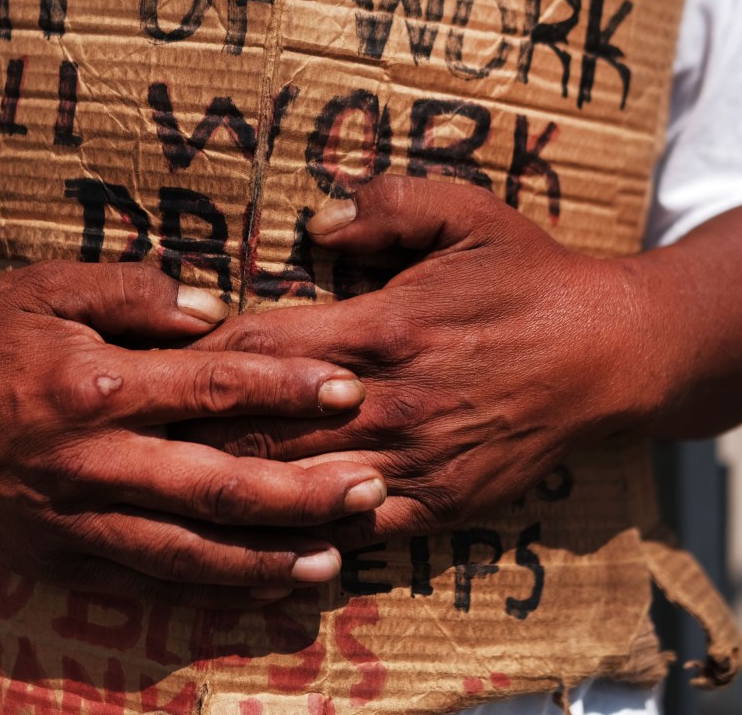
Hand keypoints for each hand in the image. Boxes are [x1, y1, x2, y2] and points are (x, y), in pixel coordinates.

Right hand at [0, 261, 387, 606]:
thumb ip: (130, 292)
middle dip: (301, 491)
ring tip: (336, 559)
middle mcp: (90, 461)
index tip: (349, 388)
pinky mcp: (58, 558)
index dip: (285, 388)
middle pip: (215, 486)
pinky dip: (208, 592)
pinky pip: (145, 583)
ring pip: (187, 552)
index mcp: (93, 385)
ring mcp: (73, 519)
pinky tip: (261, 590)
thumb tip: (211, 308)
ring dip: (266, 559)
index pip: (210, 387)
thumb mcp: (45, 287)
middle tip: (372, 486)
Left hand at [177, 176, 658, 550]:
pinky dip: (300, 534)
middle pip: (260, 427)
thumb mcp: (467, 212)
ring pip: (296, 487)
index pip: (260, 348)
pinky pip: (353, 529)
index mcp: (382, 327)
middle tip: (128, 432)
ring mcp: (412, 460)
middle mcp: (388, 401)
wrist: (613, 353)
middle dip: (190, 432)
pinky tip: (254, 538)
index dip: (197, 357)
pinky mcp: (437, 503)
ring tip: (164, 489)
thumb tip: (316, 220)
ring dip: (229, 490)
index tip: (151, 357)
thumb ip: (388, 203)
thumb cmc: (529, 276)